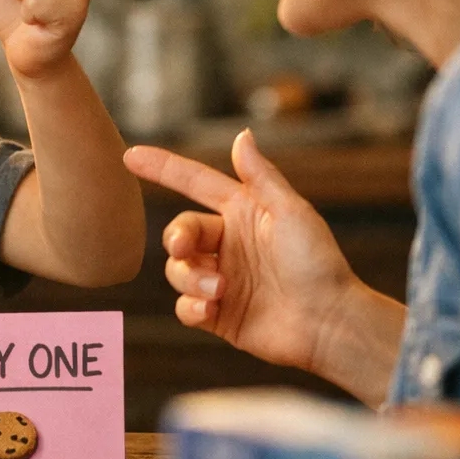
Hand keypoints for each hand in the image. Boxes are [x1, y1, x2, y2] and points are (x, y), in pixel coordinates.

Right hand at [123, 129, 360, 373]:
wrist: (329, 323)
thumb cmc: (318, 263)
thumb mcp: (290, 212)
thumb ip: (261, 176)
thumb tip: (241, 135)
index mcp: (242, 213)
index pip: (194, 183)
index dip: (163, 168)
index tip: (130, 156)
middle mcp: (228, 244)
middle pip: (179, 231)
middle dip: (176, 237)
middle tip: (185, 248)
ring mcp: (221, 280)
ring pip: (178, 270)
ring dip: (190, 277)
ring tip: (219, 289)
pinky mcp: (218, 314)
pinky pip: (185, 307)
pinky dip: (191, 307)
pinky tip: (211, 309)